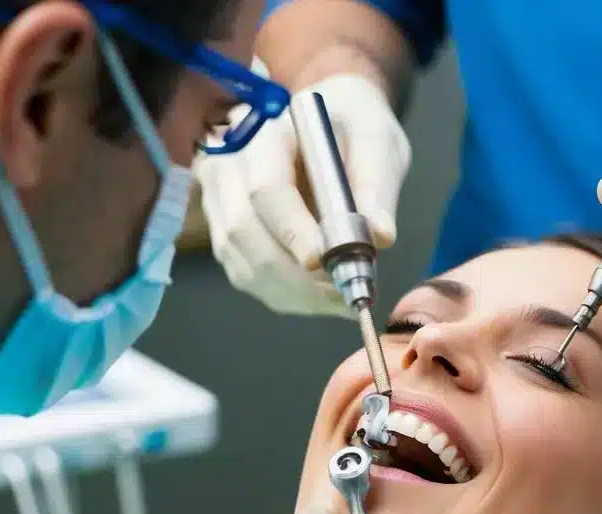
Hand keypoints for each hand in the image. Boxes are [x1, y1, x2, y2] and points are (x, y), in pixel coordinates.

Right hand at [196, 70, 410, 316]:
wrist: (328, 125)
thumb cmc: (352, 127)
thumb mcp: (376, 138)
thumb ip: (377, 183)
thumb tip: (380, 237)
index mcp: (265, 135)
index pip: (265, 189)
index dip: (291, 231)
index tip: (322, 263)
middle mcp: (230, 168)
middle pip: (244, 232)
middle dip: (294, 275)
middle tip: (342, 296)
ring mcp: (221, 204)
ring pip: (243, 262)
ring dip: (292, 293)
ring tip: (338, 300)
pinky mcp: (227, 235)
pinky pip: (247, 276)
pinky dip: (285, 295)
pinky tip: (319, 297)